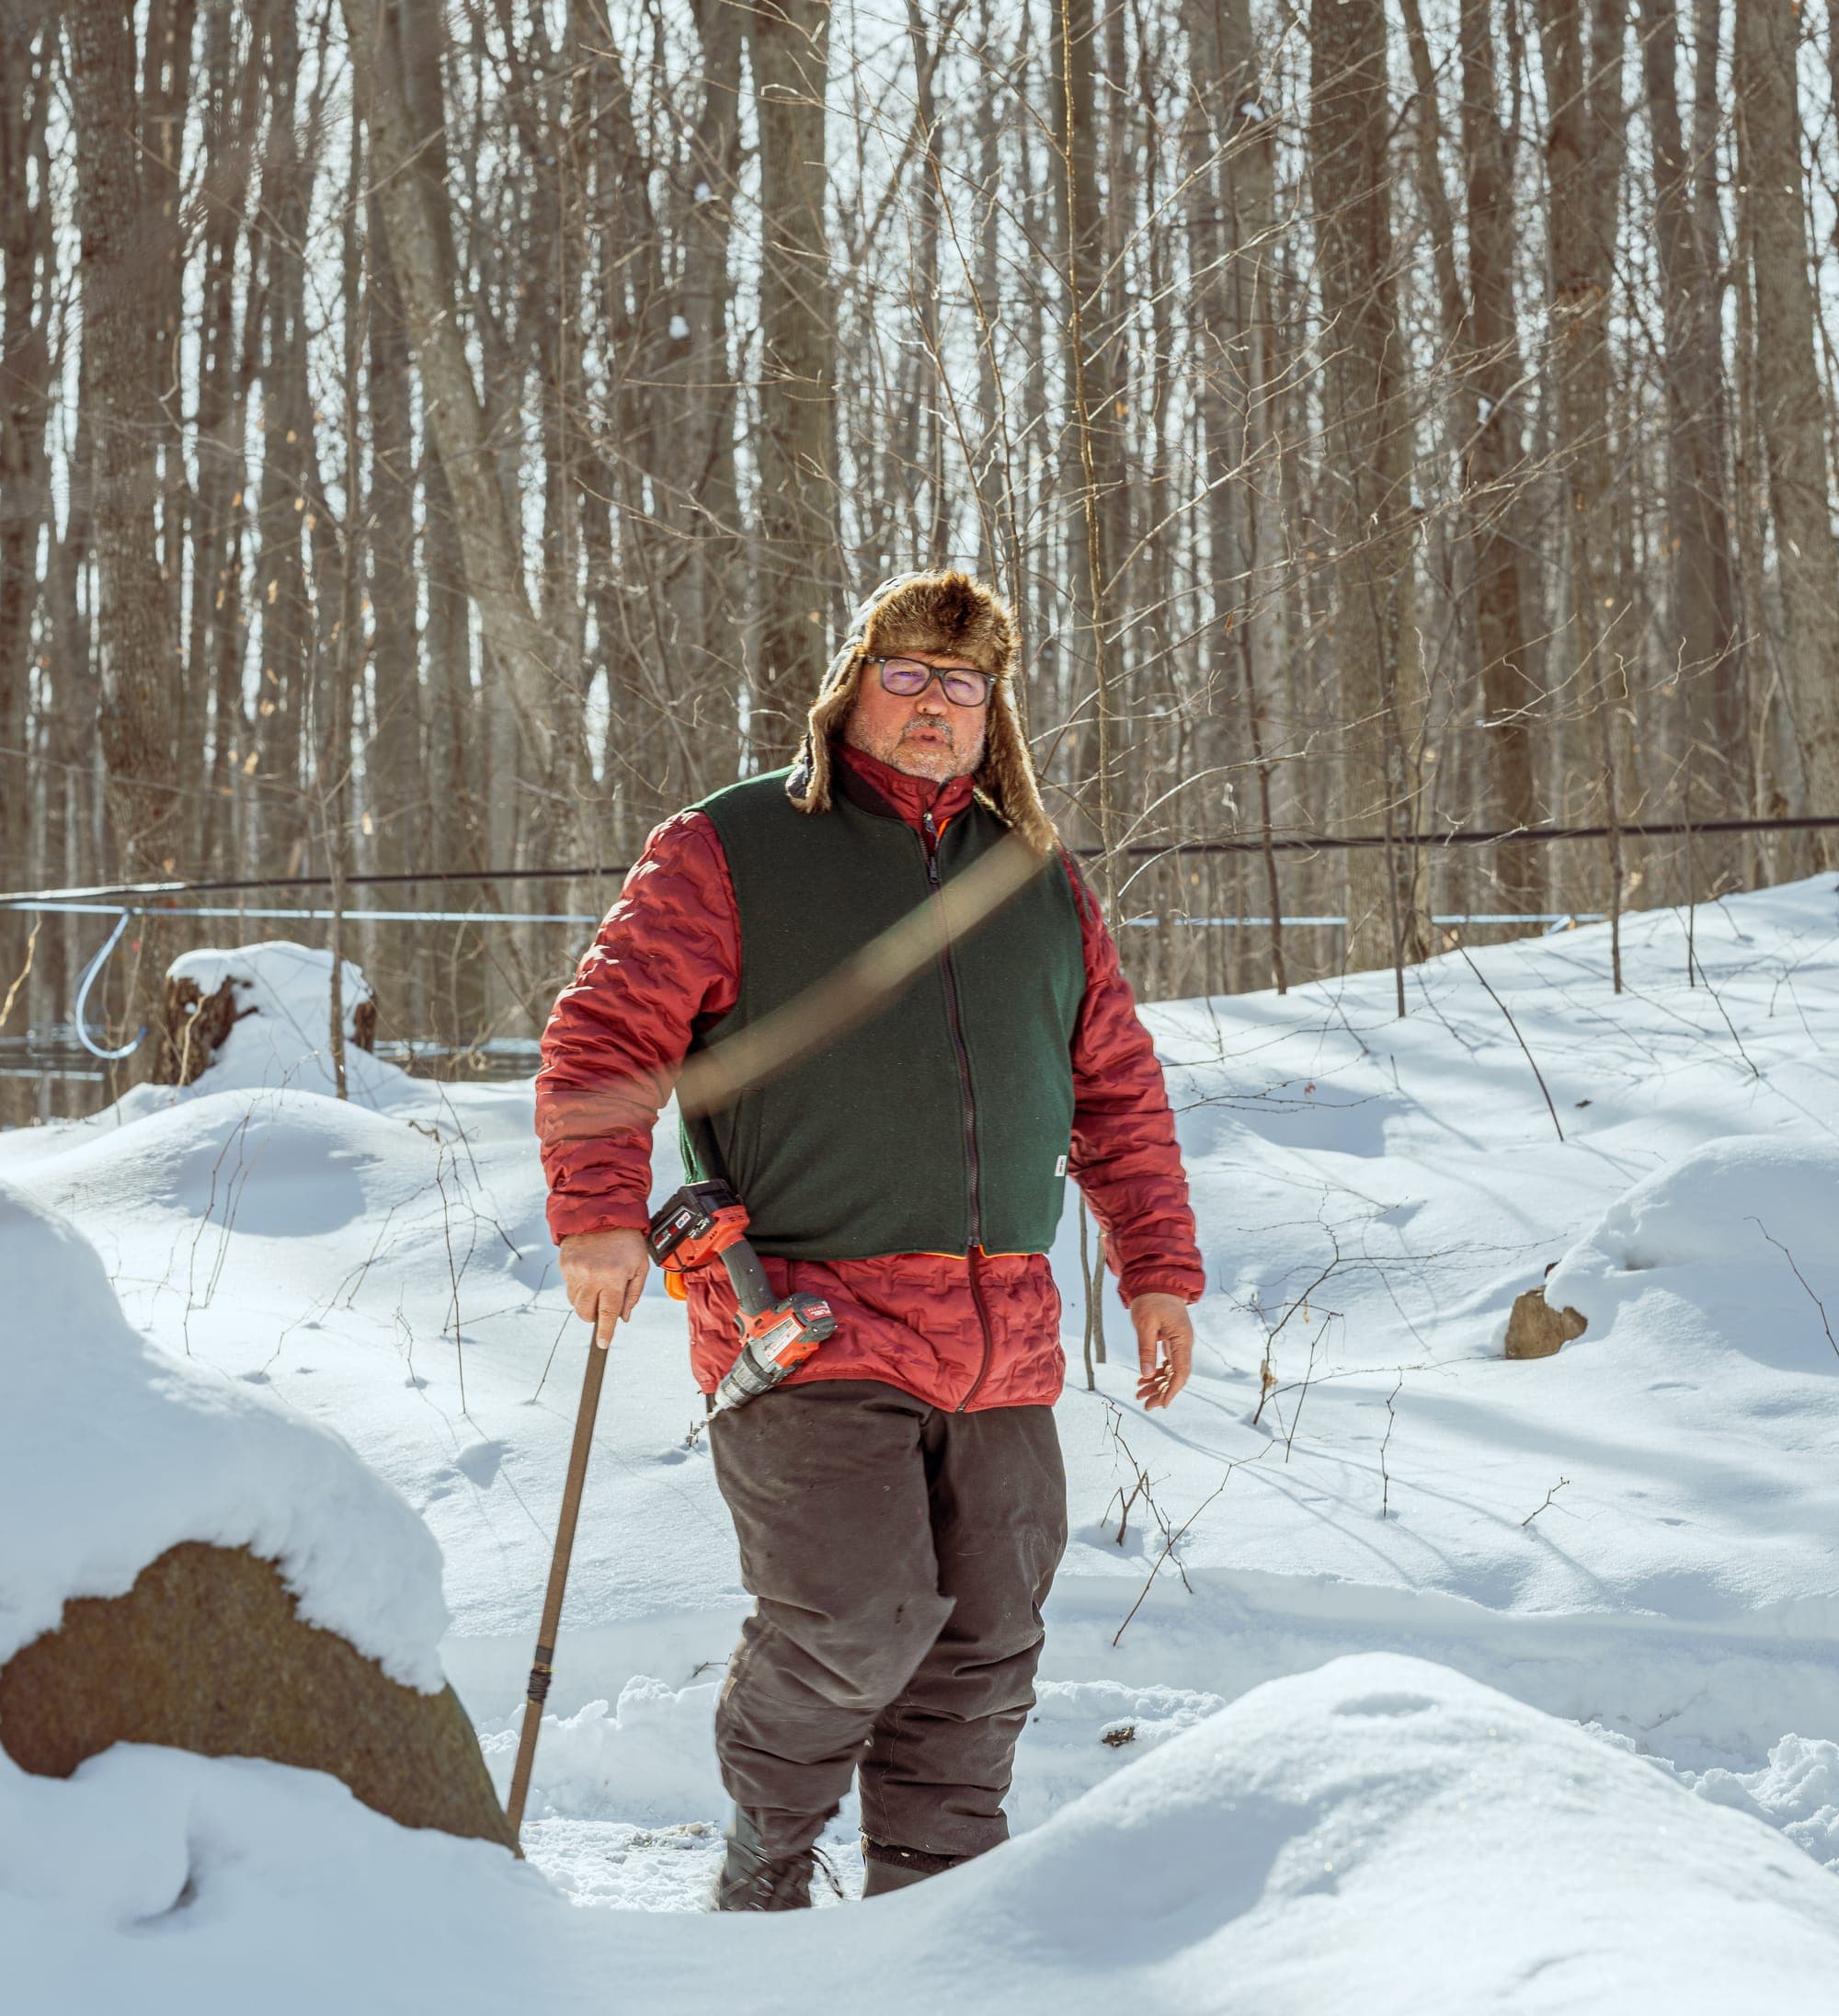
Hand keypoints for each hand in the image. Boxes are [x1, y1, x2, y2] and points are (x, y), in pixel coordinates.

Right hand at [558, 1227, 649, 1348]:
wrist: (603, 1212)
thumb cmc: (627, 1239)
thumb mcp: (640, 1265)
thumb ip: (633, 1294)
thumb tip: (623, 1317)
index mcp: (614, 1277)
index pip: (608, 1313)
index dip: (605, 1331)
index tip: (603, 1344)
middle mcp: (593, 1276)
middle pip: (586, 1313)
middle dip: (593, 1317)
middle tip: (602, 1308)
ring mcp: (576, 1270)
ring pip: (575, 1302)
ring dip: (586, 1302)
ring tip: (597, 1285)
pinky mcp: (565, 1264)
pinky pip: (569, 1287)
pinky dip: (578, 1287)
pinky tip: (589, 1273)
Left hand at [1131, 1292, 1193, 1410]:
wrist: (1156, 1280)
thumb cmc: (1151, 1299)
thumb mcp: (1145, 1325)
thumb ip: (1146, 1350)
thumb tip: (1146, 1375)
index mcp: (1182, 1340)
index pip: (1181, 1372)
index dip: (1172, 1390)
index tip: (1162, 1404)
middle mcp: (1184, 1343)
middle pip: (1176, 1374)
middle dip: (1162, 1391)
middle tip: (1145, 1405)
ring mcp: (1178, 1341)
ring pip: (1171, 1370)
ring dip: (1157, 1383)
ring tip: (1140, 1394)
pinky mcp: (1171, 1339)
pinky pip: (1166, 1361)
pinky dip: (1156, 1371)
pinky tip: (1144, 1380)